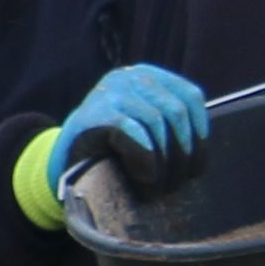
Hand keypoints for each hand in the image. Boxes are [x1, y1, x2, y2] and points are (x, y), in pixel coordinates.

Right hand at [21, 61, 211, 228]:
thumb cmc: (110, 153)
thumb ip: (169, 124)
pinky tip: (143, 181)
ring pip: (158, 122)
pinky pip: (135, 135)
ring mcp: (108, 91)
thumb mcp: (143, 130)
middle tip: (176, 185)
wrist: (61, 166)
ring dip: (165, 162)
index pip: (190, 96)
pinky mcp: (95, 113)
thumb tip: (203, 143)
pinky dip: (146, 163)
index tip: (196, 167)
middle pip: (176, 111)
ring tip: (158, 188)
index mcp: (146, 77)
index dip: (200, 133)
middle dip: (183, 154)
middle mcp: (128, 77)